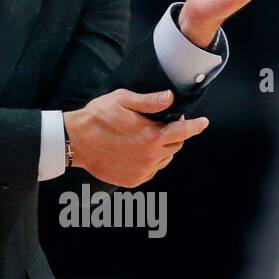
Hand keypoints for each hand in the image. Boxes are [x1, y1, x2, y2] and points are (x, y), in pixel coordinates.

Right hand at [65, 88, 209, 187]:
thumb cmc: (97, 117)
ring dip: (162, 148)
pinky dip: (150, 161)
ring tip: (148, 138)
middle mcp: (150, 157)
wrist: (75, 142)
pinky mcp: (133, 180)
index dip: (196, 126)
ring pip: (164, 159)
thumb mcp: (122, 100)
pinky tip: (138, 151)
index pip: (183, 132)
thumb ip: (149, 101)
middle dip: (176, 135)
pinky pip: (151, 170)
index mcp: (151, 137)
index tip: (203, 122)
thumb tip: (170, 98)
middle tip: (164, 125)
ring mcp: (142, 171)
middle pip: (175, 146)